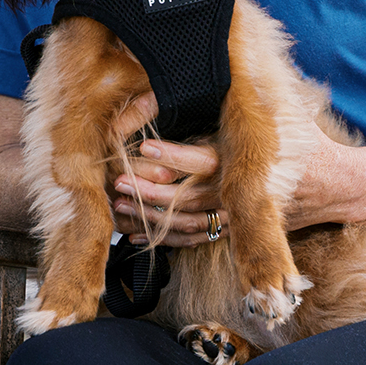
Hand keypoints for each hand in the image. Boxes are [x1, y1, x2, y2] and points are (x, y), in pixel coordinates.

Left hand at [107, 93, 226, 247]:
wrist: (246, 172)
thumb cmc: (214, 143)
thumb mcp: (200, 128)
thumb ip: (171, 125)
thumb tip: (131, 124)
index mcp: (227, 161)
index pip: (202, 161)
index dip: (172, 155)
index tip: (143, 147)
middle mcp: (227, 190)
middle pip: (188, 197)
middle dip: (149, 192)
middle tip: (120, 182)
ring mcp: (225, 214)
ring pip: (186, 222)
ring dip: (149, 216)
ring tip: (121, 204)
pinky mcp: (220, 230)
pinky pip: (189, 240)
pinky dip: (161, 238)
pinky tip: (136, 231)